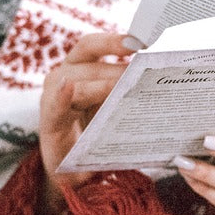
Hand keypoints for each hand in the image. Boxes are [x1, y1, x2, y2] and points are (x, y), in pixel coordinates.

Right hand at [39, 32, 136, 214]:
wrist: (79, 175)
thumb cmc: (103, 137)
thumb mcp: (119, 110)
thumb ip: (132, 91)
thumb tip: (165, 73)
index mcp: (81, 69)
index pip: (94, 45)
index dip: (114, 40)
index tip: (141, 39)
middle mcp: (64, 77)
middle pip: (89, 60)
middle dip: (117, 64)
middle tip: (144, 67)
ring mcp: (53, 99)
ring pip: (74, 79)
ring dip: (100, 80)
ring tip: (123, 83)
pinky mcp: (49, 122)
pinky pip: (54, 106)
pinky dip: (61, 96)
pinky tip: (68, 87)